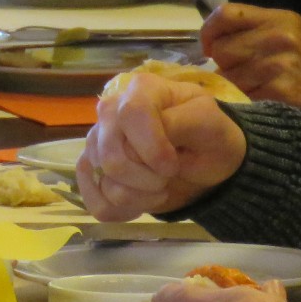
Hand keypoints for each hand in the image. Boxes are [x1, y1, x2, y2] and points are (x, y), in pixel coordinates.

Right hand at [77, 71, 245, 220]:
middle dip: (147, 178)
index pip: (131, 114)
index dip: (152, 147)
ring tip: (160, 187)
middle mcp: (110, 113)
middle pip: (111, 157)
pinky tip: (141, 200)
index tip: (172, 166)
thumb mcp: (208, 122)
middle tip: (169, 174)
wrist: (207, 160)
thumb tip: (148, 142)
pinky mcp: (91, 172)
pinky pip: (97, 204)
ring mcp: (96, 143)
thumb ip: (180, 123)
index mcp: (140, 90)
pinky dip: (124, 211)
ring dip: (141, 197)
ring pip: (107, 184)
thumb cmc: (208, 135)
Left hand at [200, 3, 300, 119]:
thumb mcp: (286, 40)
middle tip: (244, 76)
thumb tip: (205, 45)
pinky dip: (246, 103)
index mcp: (280, 19)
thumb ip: (251, 34)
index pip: (226, 13)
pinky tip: (264, 103)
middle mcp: (280, 36)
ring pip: (227, 76)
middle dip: (225, 66)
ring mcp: (281, 64)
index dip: (209, 32)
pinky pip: (241, 97)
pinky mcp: (281, 91)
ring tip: (257, 90)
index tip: (208, 48)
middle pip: (222, 49)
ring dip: (234, 88)